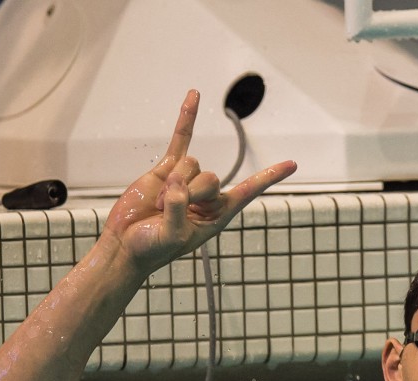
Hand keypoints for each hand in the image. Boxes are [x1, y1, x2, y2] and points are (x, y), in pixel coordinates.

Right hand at [104, 89, 295, 271]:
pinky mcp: (167, 168)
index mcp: (217, 215)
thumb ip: (177, 210)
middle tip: (166, 213)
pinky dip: (186, 117)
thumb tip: (175, 184)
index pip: (249, 191)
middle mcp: (207, 196)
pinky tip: (194, 95)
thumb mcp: (172, 237)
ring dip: (171, 186)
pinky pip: (180, 138)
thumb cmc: (152, 249)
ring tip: (157, 206)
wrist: (125, 243)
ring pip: (192, 165)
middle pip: (211, 177)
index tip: (292, 163)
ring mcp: (187, 180)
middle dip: (187, 194)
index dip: (269, 177)